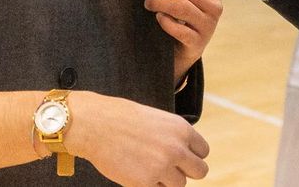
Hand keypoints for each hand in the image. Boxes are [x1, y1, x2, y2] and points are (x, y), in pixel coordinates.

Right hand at [65, 91, 208, 186]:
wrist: (95, 124)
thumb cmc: (120, 118)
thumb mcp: (156, 119)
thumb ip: (173, 136)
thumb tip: (183, 154)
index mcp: (181, 129)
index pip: (203, 152)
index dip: (192, 156)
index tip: (181, 158)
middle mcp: (176, 149)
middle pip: (200, 172)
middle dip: (186, 171)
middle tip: (170, 169)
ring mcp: (162, 167)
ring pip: (179, 185)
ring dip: (167, 180)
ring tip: (148, 168)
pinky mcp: (145, 183)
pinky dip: (149, 185)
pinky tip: (137, 172)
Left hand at [141, 0, 222, 82]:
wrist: (186, 47)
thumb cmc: (184, 12)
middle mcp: (215, 4)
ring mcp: (209, 25)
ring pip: (181, 6)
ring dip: (159, 1)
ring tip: (147, 1)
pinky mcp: (199, 43)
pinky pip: (180, 30)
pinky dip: (165, 21)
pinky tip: (158, 17)